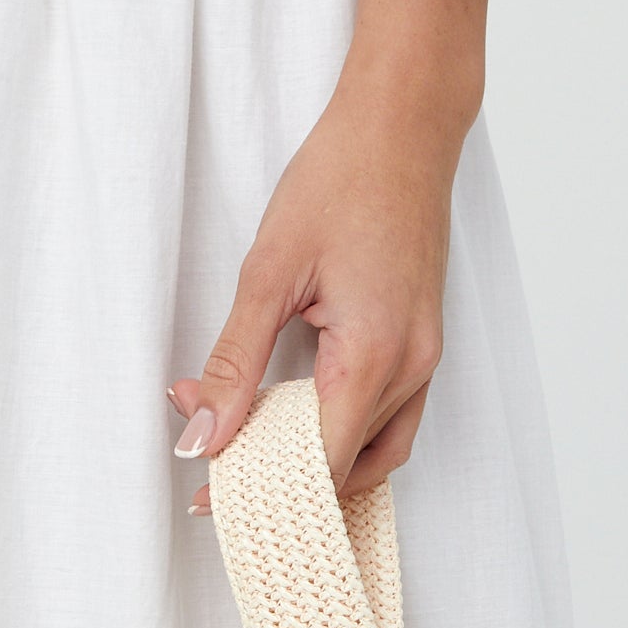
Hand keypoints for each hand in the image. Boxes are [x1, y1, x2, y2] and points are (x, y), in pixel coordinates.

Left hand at [168, 69, 465, 514]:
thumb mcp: (269, 271)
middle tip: (210, 463)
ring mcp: (425, 361)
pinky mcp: (424, 348)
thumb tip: (202, 433)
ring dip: (313, 469)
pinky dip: (344, 443)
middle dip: (274, 476)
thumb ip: (234, 362)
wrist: (405, 127)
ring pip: (371, 455)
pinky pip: (389, 425)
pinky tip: (300, 431)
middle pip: (342, 468)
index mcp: (375, 356)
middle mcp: (412, 370)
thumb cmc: (343, 179)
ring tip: (250, 454)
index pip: (315, 464)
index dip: (258, 490)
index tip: (205, 500)